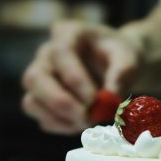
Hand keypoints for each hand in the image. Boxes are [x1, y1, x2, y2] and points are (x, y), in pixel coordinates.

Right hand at [21, 20, 140, 133]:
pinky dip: (62, 127)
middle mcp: (45, 54)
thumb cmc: (119, 56)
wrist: (115, 65)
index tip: (94, 100)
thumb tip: (109, 98)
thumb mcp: (129, 57)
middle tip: (87, 118)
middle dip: (61, 103)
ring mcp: (39, 78)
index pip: (61, 53)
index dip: (75, 79)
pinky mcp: (40, 100)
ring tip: (88, 122)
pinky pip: (41, 119)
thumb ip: (122, 73)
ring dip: (60, 119)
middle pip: (35, 78)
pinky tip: (82, 123)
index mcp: (67, 33)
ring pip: (32, 102)